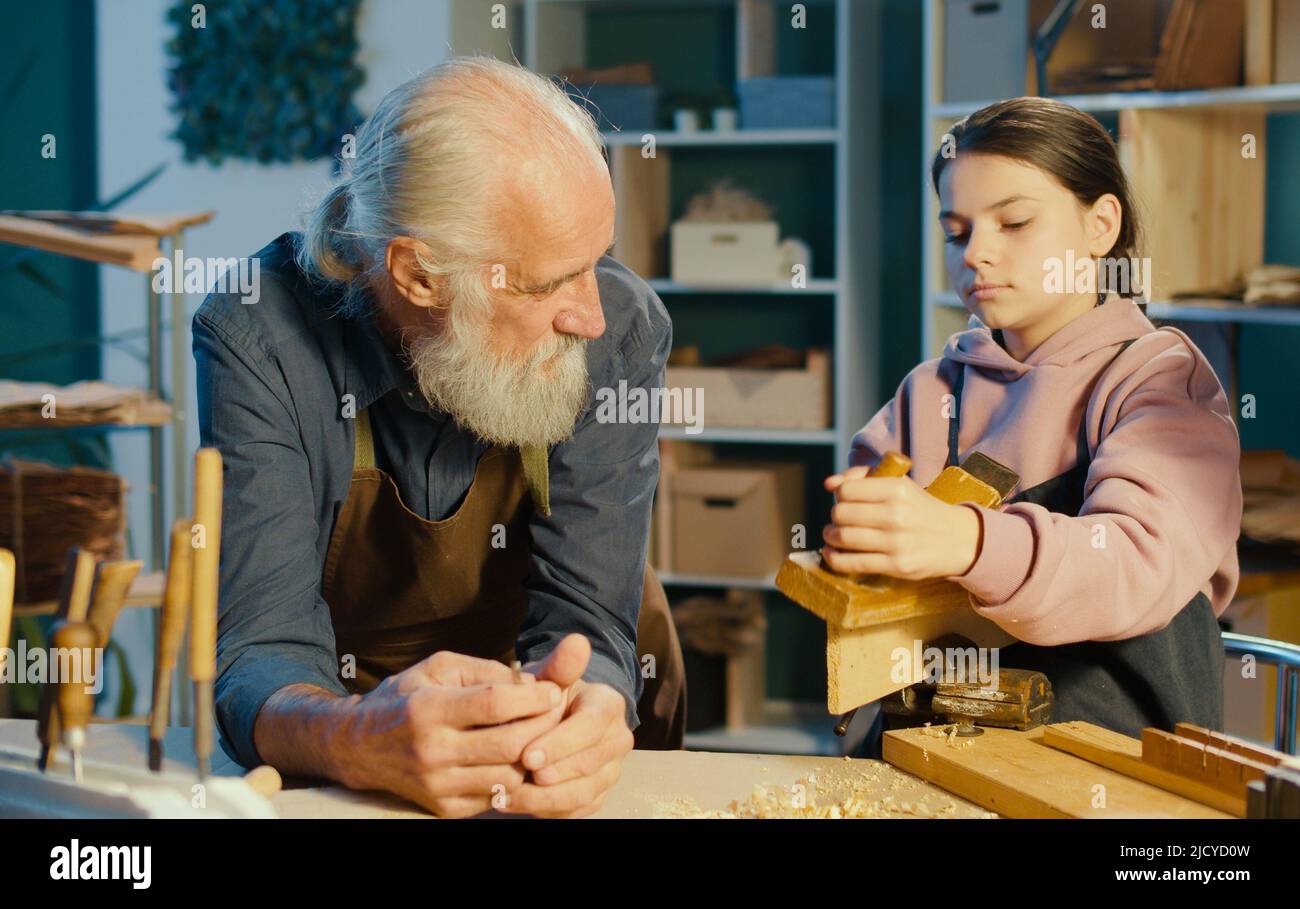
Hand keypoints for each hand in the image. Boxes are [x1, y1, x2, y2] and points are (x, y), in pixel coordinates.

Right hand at [335, 651, 564, 817]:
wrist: (358, 747)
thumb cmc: (406, 698)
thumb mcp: (437, 668)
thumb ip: (485, 670)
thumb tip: (533, 681)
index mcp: (429, 709)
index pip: (494, 704)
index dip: (533, 697)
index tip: (553, 689)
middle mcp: (432, 751)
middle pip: (508, 744)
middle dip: (545, 726)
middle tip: (559, 712)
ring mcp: (437, 785)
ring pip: (508, 776)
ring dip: (535, 756)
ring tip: (544, 735)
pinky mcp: (444, 809)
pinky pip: (495, 797)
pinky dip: (515, 778)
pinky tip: (520, 758)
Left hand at [496, 634, 633, 818]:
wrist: (559, 717)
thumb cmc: (549, 696)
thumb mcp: (551, 677)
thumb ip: (560, 665)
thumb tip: (577, 641)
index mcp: (609, 705)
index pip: (591, 726)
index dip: (560, 744)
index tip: (527, 756)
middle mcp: (618, 739)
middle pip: (589, 764)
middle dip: (551, 775)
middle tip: (513, 781)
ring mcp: (611, 770)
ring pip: (583, 793)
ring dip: (544, 799)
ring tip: (506, 797)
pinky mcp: (598, 794)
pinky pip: (576, 811)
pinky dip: (546, 811)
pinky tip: (514, 805)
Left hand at [820, 465, 982, 580]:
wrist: (958, 539)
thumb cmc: (920, 509)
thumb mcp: (900, 485)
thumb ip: (863, 478)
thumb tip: (829, 484)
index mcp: (897, 489)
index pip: (847, 490)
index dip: (840, 495)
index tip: (845, 500)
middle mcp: (897, 514)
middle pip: (841, 514)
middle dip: (834, 517)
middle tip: (838, 520)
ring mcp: (897, 542)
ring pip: (843, 537)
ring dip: (830, 536)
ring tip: (833, 535)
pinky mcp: (896, 566)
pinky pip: (852, 563)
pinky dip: (834, 559)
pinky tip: (831, 553)